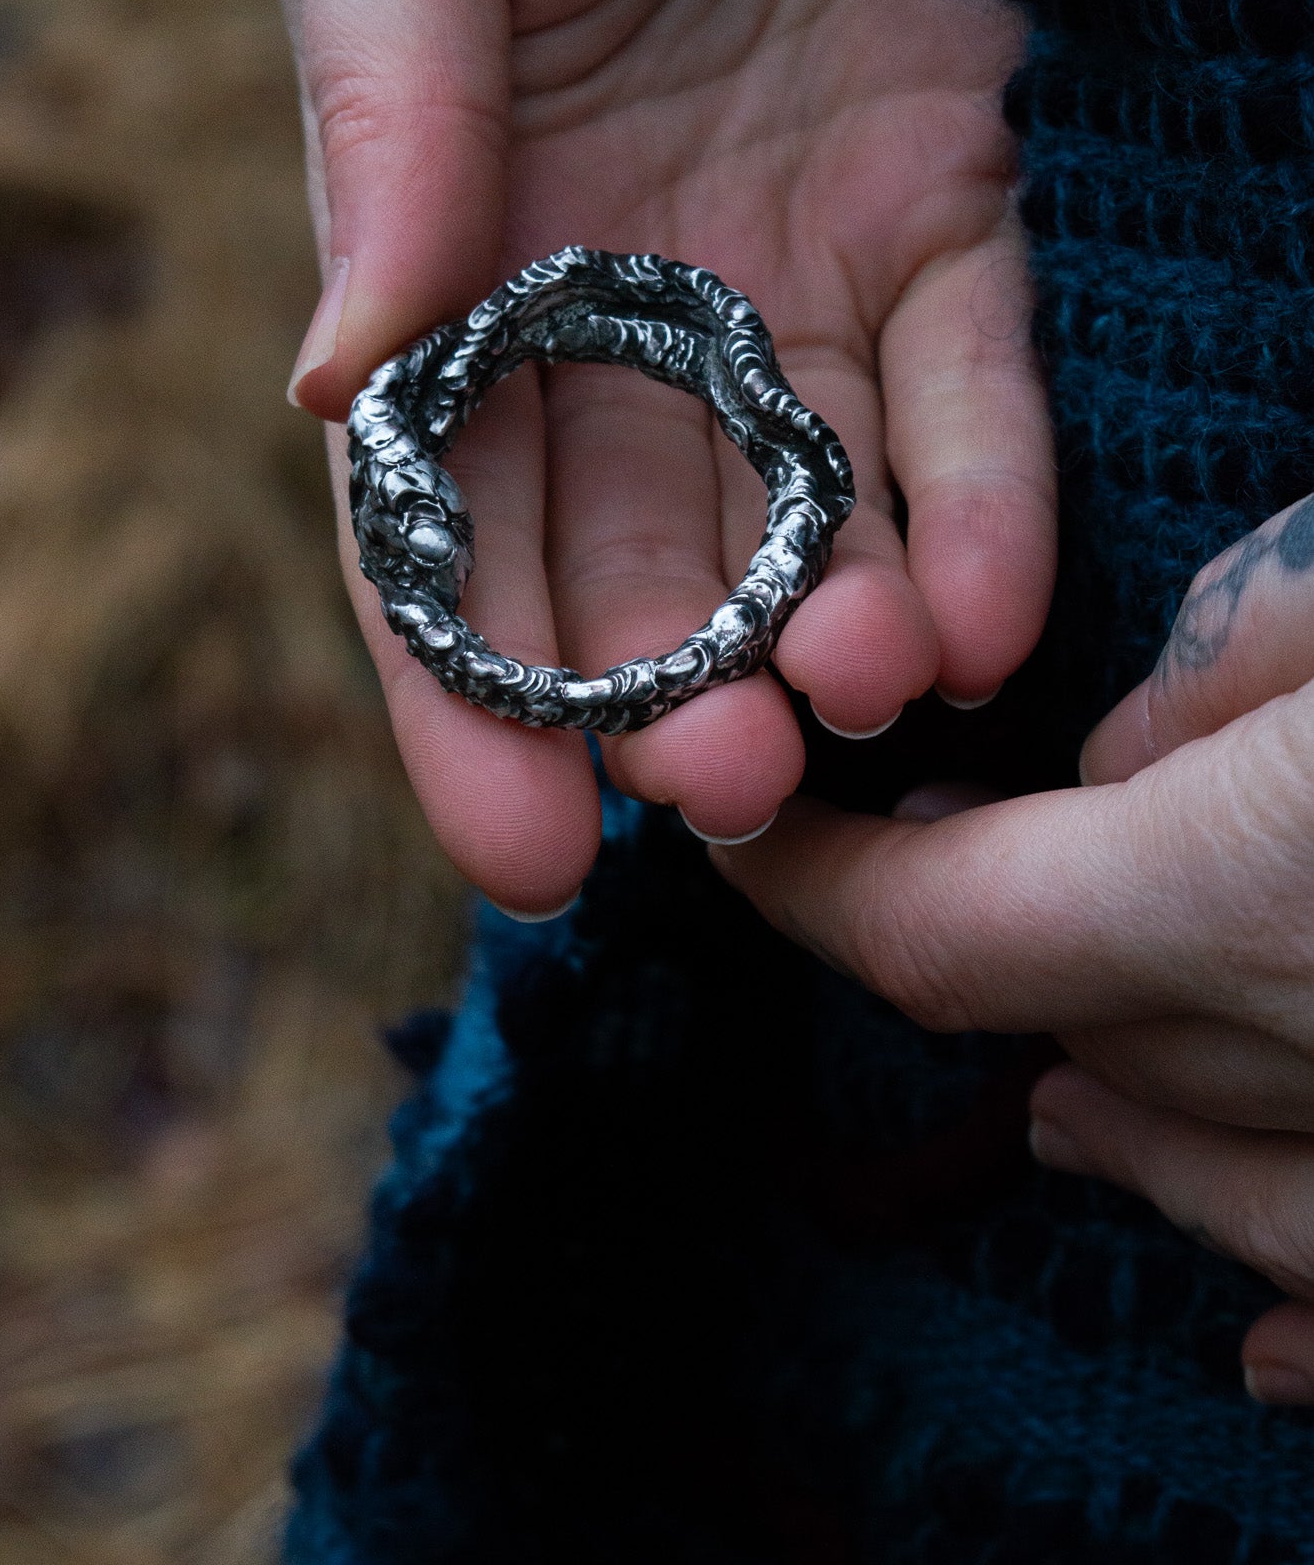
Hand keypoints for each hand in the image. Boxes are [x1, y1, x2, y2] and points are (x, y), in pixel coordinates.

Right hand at [266, 0, 1052, 910]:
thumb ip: (378, 113)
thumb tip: (335, 382)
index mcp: (453, 234)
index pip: (439, 508)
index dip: (468, 685)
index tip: (518, 838)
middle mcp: (618, 286)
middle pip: (628, 549)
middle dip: (666, 693)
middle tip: (715, 787)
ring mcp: (791, 258)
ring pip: (805, 505)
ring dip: (831, 627)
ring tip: (860, 699)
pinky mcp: (951, 203)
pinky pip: (971, 389)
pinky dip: (985, 502)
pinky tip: (984, 603)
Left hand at [714, 493, 1313, 1400]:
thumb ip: (1229, 659)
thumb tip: (1129, 758)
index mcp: (1236, 886)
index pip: (943, 927)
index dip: (817, 887)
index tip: (744, 830)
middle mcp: (1298, 1045)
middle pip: (1062, 1036)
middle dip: (969, 956)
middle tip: (928, 879)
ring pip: (1209, 1174)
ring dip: (1115, 1129)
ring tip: (1063, 1108)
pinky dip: (1286, 1301)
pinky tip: (1257, 1343)